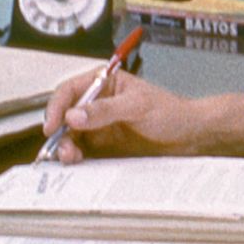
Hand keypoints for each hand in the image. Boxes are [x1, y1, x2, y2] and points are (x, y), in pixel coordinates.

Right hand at [41, 71, 197, 161]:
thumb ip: (105, 110)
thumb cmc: (170, 111)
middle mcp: (98, 102)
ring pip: (70, 134)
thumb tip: (75, 114)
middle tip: (62, 147)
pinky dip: (76, 156)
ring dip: (66, 146)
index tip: (53, 125)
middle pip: (65, 115)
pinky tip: (78, 160)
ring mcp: (100, 124)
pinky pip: (82, 149)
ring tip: (71, 156)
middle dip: (59, 131)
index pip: (70, 91)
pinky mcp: (104, 143)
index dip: (56, 107)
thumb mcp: (137, 106)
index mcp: (105, 83)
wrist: (189, 134)